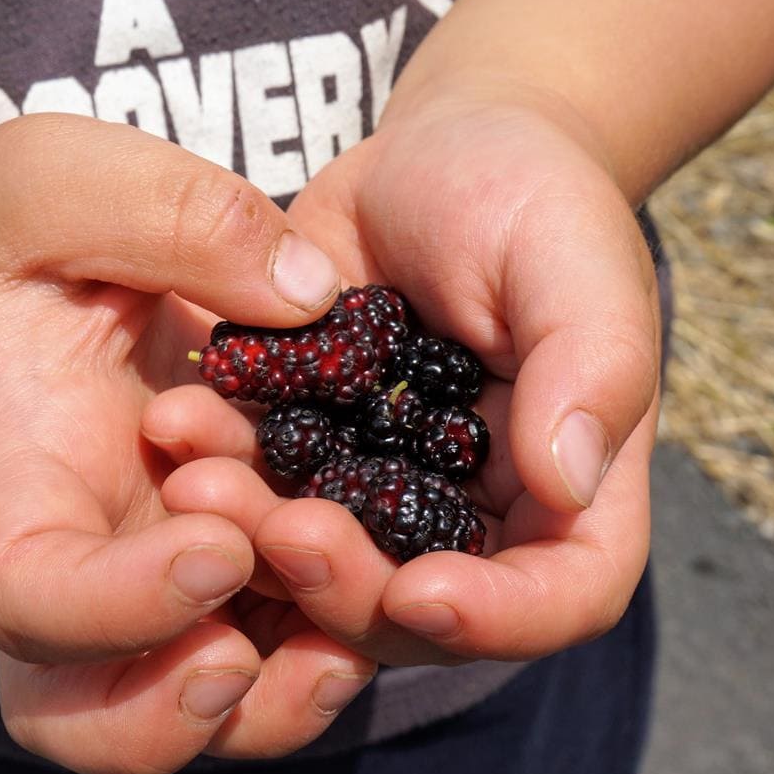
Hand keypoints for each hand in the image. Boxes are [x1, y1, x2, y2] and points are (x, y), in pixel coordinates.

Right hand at [0, 113, 374, 773]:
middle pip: (81, 711)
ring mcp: (146, 564)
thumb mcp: (72, 179)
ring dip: (273, 704)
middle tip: (257, 654)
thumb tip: (309, 293)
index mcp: (23, 469)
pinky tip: (405, 585)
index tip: (216, 539)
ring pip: (184, 704)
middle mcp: (79, 549)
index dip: (114, 605)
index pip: (29, 591)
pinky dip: (324, 639)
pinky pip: (264, 637)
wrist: (13, 254)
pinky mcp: (218, 549)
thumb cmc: (19, 215)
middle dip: (169, 715)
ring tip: (364, 636)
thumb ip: (178, 220)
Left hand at [146, 84, 662, 667]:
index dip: (499, 619)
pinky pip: (261, 484)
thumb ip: (593, 367)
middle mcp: (477, 514)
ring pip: (322, 561)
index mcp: (572, 489)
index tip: (421, 590)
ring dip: (257, 538)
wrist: (440, 154)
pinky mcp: (309, 449)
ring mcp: (383, 490)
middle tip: (283, 532)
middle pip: (419, 607)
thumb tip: (567, 483)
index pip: (561, 596)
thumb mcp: (575, 261)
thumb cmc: (531, 197)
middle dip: (347, 587)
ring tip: (199, 475)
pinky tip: (180, 421)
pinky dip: (219, 467)